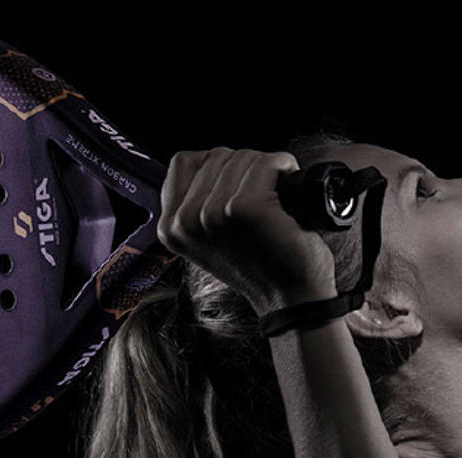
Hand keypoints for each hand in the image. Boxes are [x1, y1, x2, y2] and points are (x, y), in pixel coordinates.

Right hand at [157, 148, 336, 315]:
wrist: (291, 298)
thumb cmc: (261, 267)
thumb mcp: (211, 238)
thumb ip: (197, 203)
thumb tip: (208, 163)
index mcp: (170, 228)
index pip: (183, 161)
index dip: (218, 167)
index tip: (236, 190)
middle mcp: (185, 221)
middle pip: (217, 156)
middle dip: (246, 170)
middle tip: (262, 205)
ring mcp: (212, 214)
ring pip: (243, 157)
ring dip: (268, 172)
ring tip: (275, 206)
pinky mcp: (244, 208)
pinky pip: (268, 163)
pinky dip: (286, 171)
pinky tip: (288, 198)